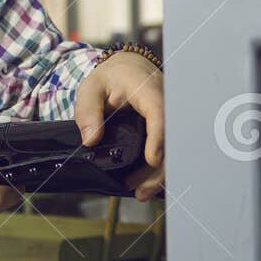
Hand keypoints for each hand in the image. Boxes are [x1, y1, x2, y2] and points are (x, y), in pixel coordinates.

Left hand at [74, 51, 165, 201]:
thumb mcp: (91, 88)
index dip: (158, 138)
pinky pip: (169, 149)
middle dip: (158, 169)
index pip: (158, 113)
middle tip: (139, 191)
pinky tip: (146, 183)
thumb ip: (88, 111)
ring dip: (158, 173)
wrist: (129, 68)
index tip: (151, 160)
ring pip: (172, 149)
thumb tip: (91, 140)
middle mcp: (166, 105)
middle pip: (171, 139)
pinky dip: (159, 168)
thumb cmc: (110, 77)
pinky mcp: (168, 128)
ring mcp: (170, 118)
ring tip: (139, 192)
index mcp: (149, 91)